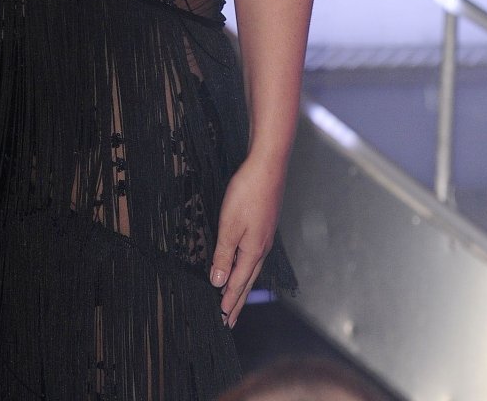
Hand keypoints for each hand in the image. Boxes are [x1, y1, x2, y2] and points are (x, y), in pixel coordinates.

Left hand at [209, 157, 284, 327]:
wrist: (267, 166)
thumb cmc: (248, 193)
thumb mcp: (229, 225)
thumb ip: (224, 254)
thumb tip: (219, 282)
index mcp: (253, 251)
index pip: (238, 283)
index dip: (229, 301)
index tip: (222, 319)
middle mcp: (262, 247)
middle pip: (248, 280)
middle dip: (237, 300)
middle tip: (230, 320)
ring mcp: (265, 236)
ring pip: (252, 268)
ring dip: (242, 285)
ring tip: (235, 298)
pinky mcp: (264, 225)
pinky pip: (254, 254)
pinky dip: (247, 268)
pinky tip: (245, 265)